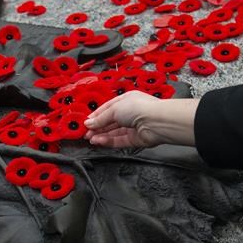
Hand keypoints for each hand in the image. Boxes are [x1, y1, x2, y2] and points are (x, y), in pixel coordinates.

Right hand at [84, 90, 199, 148]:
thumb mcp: (114, 109)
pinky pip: (119, 141)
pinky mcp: (135, 139)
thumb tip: (88, 124)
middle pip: (110, 122)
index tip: (86, 123)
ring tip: (90, 139)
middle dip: (97, 127)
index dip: (96, 116)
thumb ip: (100, 118)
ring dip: (101, 135)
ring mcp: (133, 127)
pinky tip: (99, 141)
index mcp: (126, 100)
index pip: (108, 108)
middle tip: (85, 133)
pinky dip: (108, 141)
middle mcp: (130, 113)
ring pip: (113, 132)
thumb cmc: (138, 108)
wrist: (156, 122)